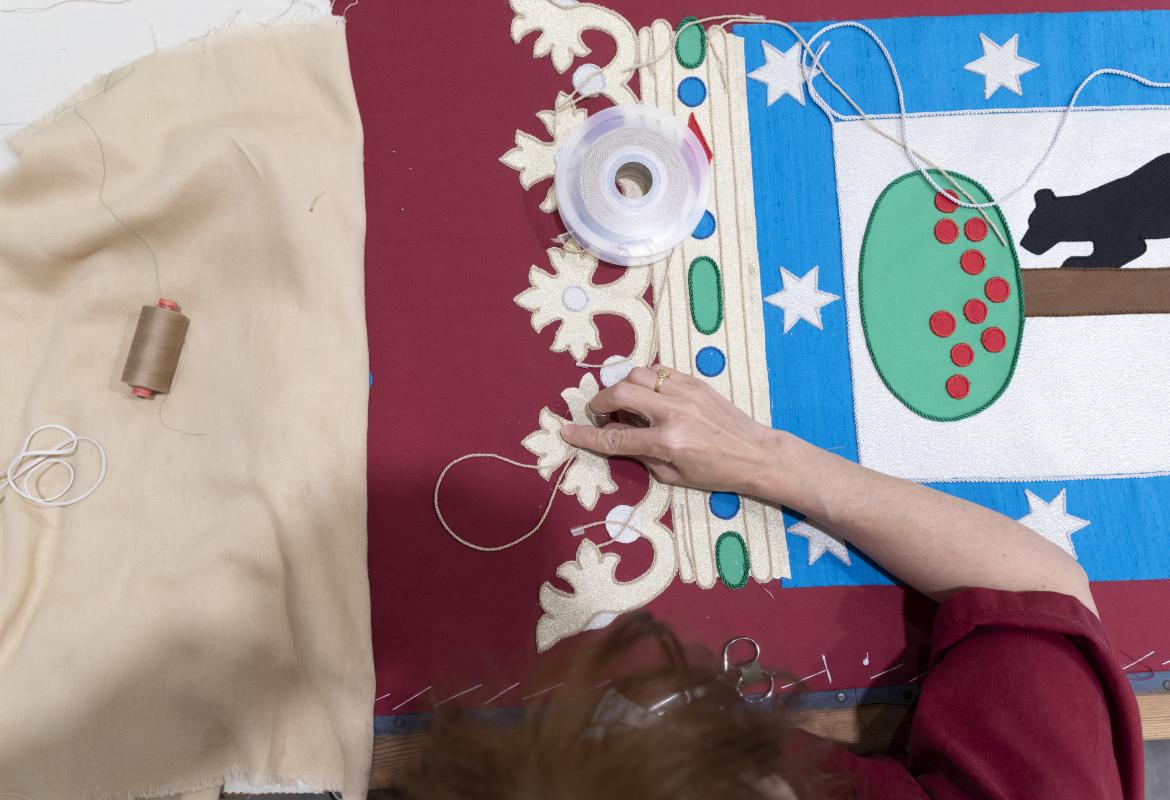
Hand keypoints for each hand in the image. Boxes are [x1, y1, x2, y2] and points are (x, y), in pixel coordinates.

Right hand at [559, 365, 779, 494]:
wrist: (755, 453)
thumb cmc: (715, 472)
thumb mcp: (673, 476)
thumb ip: (641, 455)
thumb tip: (616, 437)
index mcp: (667, 443)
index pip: (616, 438)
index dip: (586, 435)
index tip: (567, 430)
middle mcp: (673, 413)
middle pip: (620, 393)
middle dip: (601, 402)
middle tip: (601, 413)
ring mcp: (685, 392)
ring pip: (637, 374)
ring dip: (623, 387)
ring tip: (626, 404)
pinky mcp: (695, 381)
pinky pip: (658, 371)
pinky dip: (645, 381)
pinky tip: (648, 395)